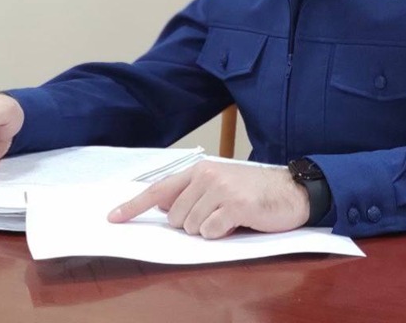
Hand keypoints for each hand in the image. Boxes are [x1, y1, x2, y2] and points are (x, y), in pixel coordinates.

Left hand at [107, 160, 308, 238]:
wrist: (292, 190)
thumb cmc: (256, 190)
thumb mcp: (221, 184)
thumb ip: (192, 193)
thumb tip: (164, 208)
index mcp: (201, 169)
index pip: (160, 189)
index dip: (134, 206)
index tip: (113, 219)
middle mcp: (208, 175)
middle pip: (176, 217)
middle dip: (193, 224)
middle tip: (218, 215)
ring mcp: (221, 189)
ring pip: (192, 227)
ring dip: (209, 230)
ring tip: (231, 217)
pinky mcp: (236, 205)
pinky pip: (211, 232)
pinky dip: (221, 234)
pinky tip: (238, 222)